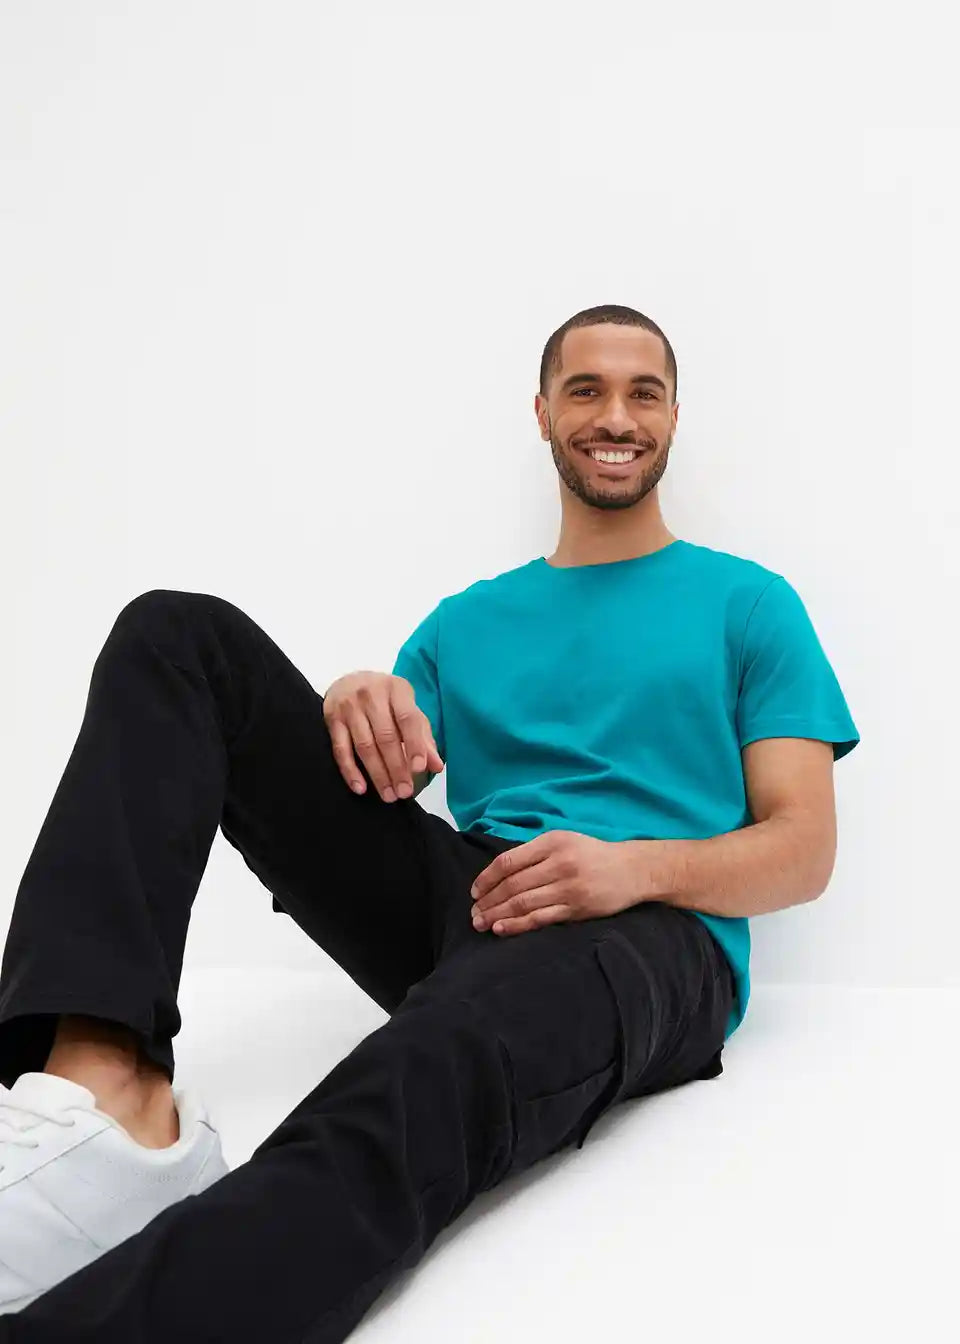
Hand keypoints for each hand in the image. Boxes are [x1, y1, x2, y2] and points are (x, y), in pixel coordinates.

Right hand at [323, 671, 443, 802]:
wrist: (349, 681)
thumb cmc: (385, 699)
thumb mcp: (407, 709)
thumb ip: (423, 736)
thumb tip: (436, 766)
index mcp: (396, 689)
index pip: (407, 719)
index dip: (414, 745)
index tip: (419, 769)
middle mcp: (371, 695)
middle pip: (385, 737)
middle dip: (396, 768)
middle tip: (404, 792)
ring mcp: (349, 707)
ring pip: (364, 746)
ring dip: (377, 774)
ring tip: (388, 795)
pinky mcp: (332, 719)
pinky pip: (341, 750)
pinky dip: (350, 771)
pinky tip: (361, 788)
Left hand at [469, 831, 657, 935]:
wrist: (632, 870)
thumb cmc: (593, 855)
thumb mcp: (564, 841)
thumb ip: (535, 853)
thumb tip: (499, 873)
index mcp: (552, 842)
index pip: (508, 861)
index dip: (487, 878)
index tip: (475, 891)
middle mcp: (558, 863)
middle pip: (512, 884)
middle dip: (488, 900)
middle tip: (473, 912)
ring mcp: (567, 887)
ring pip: (522, 903)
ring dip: (497, 915)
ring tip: (480, 923)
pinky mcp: (576, 908)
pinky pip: (540, 918)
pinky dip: (517, 925)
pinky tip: (501, 929)